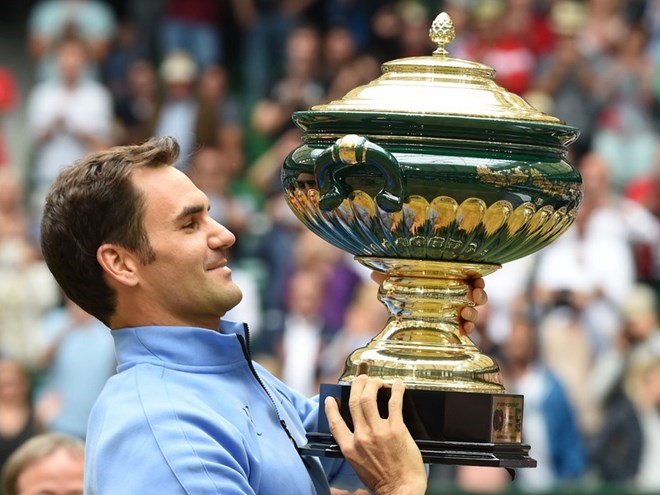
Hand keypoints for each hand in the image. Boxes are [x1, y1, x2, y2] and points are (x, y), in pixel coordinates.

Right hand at [325, 376, 425, 494]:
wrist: (401, 491)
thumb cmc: (382, 482)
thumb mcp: (359, 465)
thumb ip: (355, 448)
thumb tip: (357, 433)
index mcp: (350, 448)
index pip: (334, 423)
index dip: (330, 408)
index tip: (331, 399)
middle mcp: (361, 437)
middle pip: (354, 401)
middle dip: (357, 385)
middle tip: (362, 379)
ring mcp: (378, 432)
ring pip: (369, 397)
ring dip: (373, 384)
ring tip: (378, 381)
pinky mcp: (396, 429)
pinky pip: (394, 403)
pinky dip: (396, 390)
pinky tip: (398, 385)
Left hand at [370, 272, 487, 334]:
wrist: (404, 319)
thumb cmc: (408, 295)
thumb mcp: (400, 285)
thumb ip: (390, 278)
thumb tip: (372, 274)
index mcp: (449, 281)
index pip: (469, 277)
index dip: (477, 278)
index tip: (476, 280)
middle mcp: (457, 296)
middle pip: (477, 294)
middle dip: (480, 294)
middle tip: (475, 295)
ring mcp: (457, 313)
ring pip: (474, 311)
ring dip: (474, 313)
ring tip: (466, 313)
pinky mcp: (455, 328)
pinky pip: (467, 328)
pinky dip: (468, 328)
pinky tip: (464, 330)